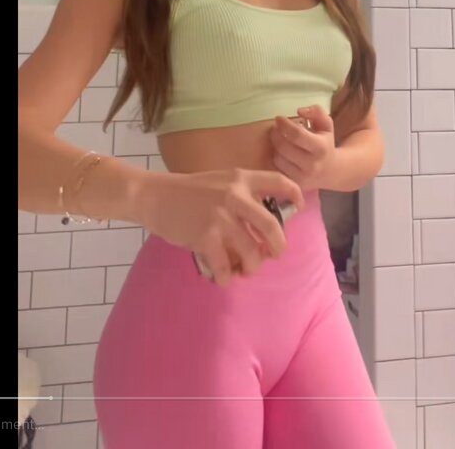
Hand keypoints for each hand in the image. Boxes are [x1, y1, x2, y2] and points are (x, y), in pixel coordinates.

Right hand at [133, 167, 304, 287]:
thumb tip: (266, 218)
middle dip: (277, 246)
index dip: (295, 194)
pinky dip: (227, 276)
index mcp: (241, 178)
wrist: (154, 196)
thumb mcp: (220, 181)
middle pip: (271, 227)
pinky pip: (225, 265)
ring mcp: (221, 217)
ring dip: (252, 266)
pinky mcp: (205, 237)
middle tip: (274, 254)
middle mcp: (235, 196)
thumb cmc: (188, 190)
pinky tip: (224, 277)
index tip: (299, 207)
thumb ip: (242, 193)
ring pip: (251, 252)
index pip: (279, 181)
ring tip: (246, 269)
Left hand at [270, 105, 337, 191]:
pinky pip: (276, 169)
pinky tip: (279, 152)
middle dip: (276, 134)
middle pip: (284, 147)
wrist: (331, 171)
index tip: (279, 118)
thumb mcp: (326, 124)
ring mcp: (302, 177)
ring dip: (275, 146)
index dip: (285, 124)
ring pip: (278, 158)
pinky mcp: (294, 185)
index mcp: (321, 148)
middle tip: (275, 127)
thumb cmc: (325, 143)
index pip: (297, 134)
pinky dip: (275, 158)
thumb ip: (316, 112)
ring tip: (278, 138)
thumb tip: (300, 111)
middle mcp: (312, 165)